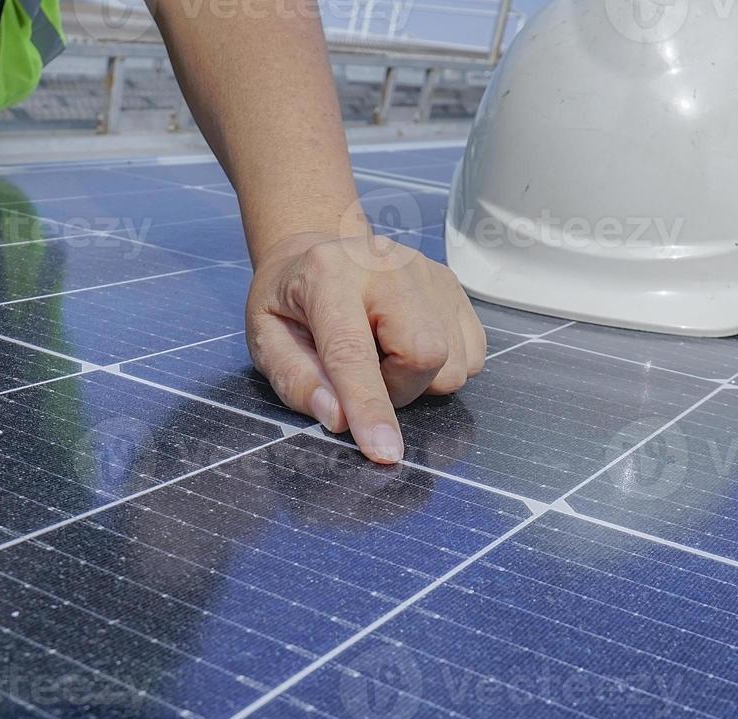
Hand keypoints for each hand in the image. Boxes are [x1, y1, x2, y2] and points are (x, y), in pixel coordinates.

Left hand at [245, 230, 486, 463]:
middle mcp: (387, 266)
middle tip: (365, 381)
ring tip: (384, 360)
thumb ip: (297, 380)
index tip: (384, 451)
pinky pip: (471, 354)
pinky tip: (407, 348)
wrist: (316, 247)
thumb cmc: (289, 301)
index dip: (369, 406)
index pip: (354, 352)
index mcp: (328, 276)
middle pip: (424, 355)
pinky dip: (442, 370)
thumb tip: (340, 419)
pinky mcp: (452, 286)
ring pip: (453, 364)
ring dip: (419, 383)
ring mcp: (428, 273)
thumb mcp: (265, 339)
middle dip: (399, 392)